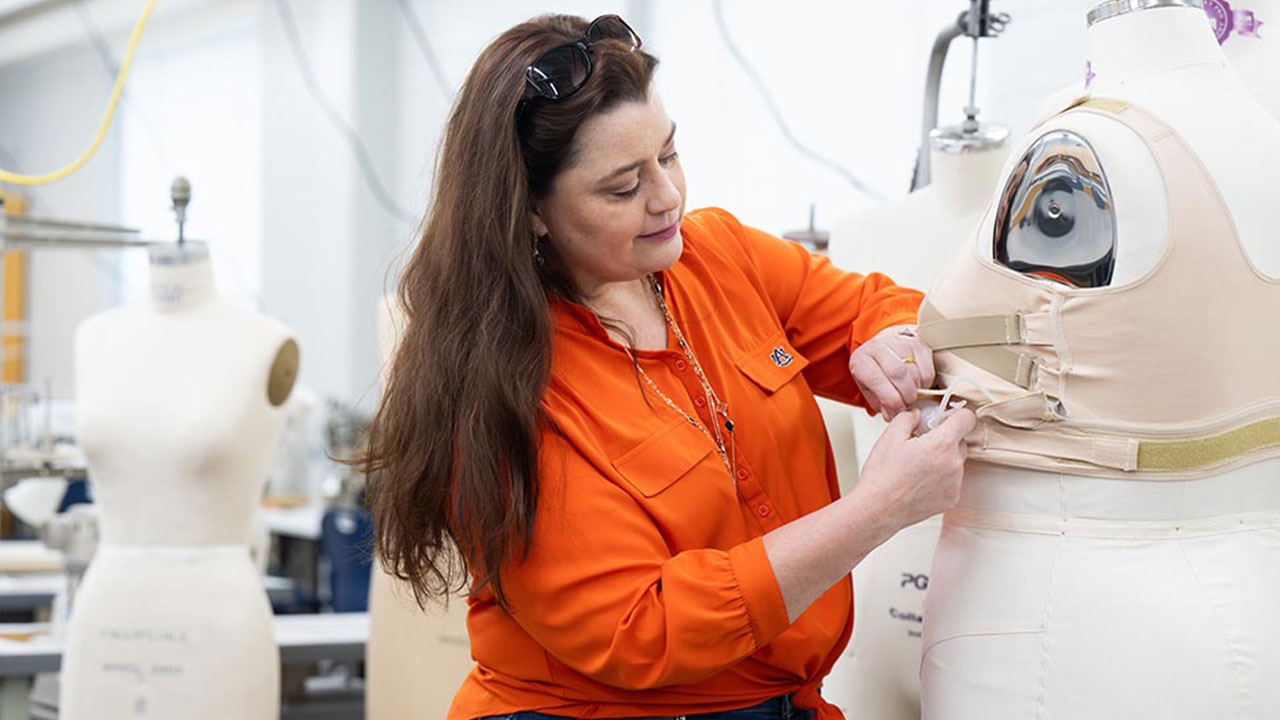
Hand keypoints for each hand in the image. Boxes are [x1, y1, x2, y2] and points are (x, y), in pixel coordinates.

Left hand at [849, 324, 935, 418]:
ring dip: (916, 390)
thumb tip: (893, 415)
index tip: (898, 410)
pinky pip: (927, 370)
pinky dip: (925, 384)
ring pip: (914, 372)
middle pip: (897, 373)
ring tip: (910, 395)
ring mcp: (899, 342)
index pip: (875, 379)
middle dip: (906, 395)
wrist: (883, 352)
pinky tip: (917, 385)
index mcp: (861, 359)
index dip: (890, 400)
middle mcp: (878, 346)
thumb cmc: (875, 373)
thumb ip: (880, 404)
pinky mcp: (917, 344)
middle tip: (907, 404)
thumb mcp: (870, 391)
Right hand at [855, 408, 975, 532]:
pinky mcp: (951, 499)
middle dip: (944, 439)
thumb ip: (909, 417)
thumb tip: (918, 415)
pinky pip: (953, 481)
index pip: (967, 419)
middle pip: (961, 441)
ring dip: (943, 459)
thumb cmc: (882, 475)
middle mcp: (954, 464)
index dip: (956, 415)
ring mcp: (955, 483)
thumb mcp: (890, 435)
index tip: (946, 418)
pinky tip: (920, 481)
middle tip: (922, 444)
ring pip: (956, 462)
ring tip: (918, 467)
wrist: (878, 508)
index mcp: (941, 444)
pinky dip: (941, 478)